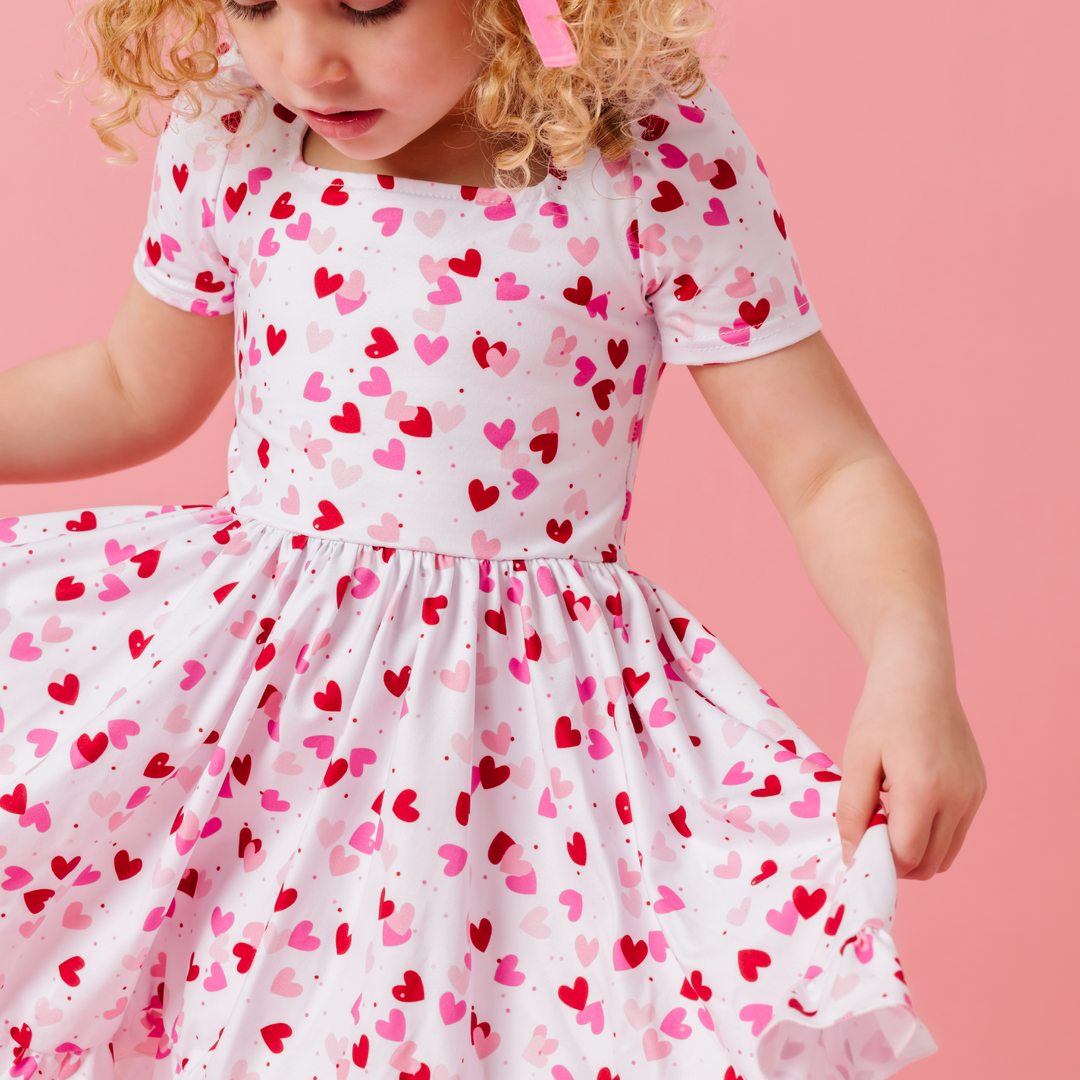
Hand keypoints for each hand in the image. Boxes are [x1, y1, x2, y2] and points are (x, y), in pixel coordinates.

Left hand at [836, 642, 986, 878]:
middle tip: (871, 831)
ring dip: (917, 849)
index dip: (878, 858)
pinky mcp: (979, 788)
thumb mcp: (857, 759)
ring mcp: (973, 794)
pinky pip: (957, 829)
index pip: (907, 855)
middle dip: (898, 860)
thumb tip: (854, 856)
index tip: (858, 841)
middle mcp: (957, 797)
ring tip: (889, 815)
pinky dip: (933, 830)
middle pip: (931, 864)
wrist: (918, 677)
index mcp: (924, 789)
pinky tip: (909, 800)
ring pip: (947, 853)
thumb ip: (854, 810)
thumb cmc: (881, 714)